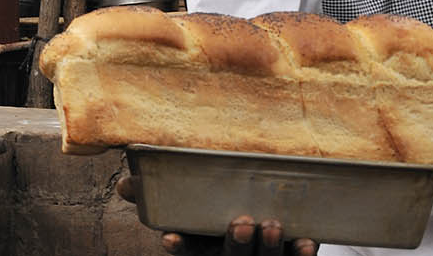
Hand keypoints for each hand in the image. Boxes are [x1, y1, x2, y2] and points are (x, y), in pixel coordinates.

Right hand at [115, 175, 318, 255]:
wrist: (255, 232)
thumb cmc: (216, 214)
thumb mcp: (190, 206)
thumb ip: (158, 194)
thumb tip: (125, 184)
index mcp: (204, 248)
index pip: (189, 252)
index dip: (182, 247)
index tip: (171, 238)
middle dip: (235, 245)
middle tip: (241, 222)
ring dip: (268, 249)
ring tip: (272, 225)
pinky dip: (301, 255)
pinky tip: (306, 241)